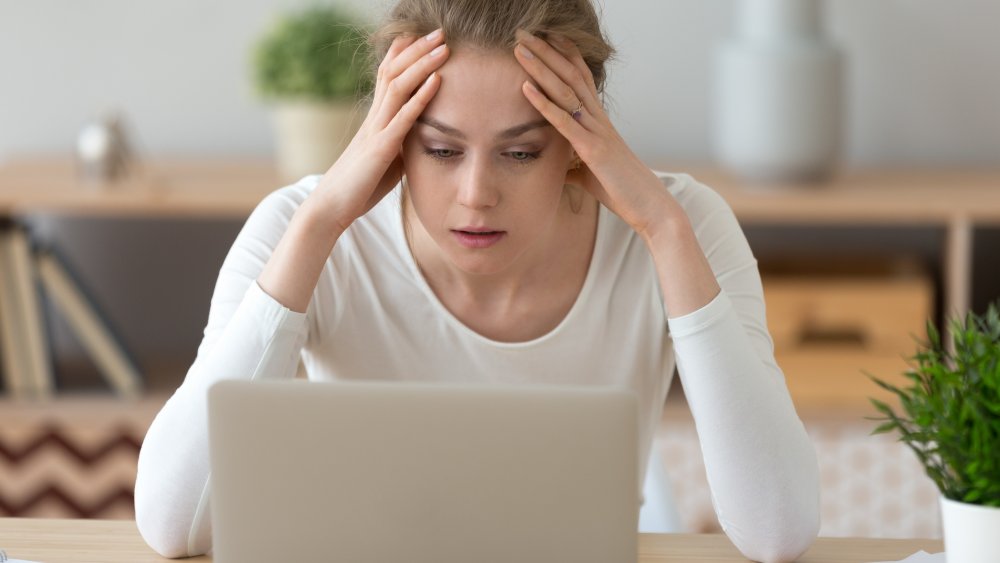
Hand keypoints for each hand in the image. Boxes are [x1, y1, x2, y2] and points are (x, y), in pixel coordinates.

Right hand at [312, 30, 449, 232]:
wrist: (330, 208)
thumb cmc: (358, 188)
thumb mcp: (386, 162)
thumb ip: (400, 145)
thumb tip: (419, 139)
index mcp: (374, 121)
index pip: (386, 77)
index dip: (403, 55)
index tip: (421, 37)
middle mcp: (373, 118)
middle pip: (393, 72)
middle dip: (417, 50)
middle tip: (440, 31)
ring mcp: (375, 130)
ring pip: (398, 86)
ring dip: (422, 64)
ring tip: (443, 46)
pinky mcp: (380, 148)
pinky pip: (403, 117)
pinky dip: (421, 96)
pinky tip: (437, 80)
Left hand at [514, 30, 675, 238]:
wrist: (649, 206)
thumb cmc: (622, 190)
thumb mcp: (591, 174)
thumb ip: (574, 165)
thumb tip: (560, 169)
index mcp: (599, 121)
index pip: (580, 78)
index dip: (564, 55)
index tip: (545, 35)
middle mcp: (598, 119)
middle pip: (570, 75)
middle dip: (546, 51)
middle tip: (523, 30)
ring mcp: (596, 131)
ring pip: (565, 91)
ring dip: (541, 68)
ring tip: (519, 48)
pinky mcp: (593, 149)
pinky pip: (564, 122)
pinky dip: (544, 104)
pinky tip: (526, 88)